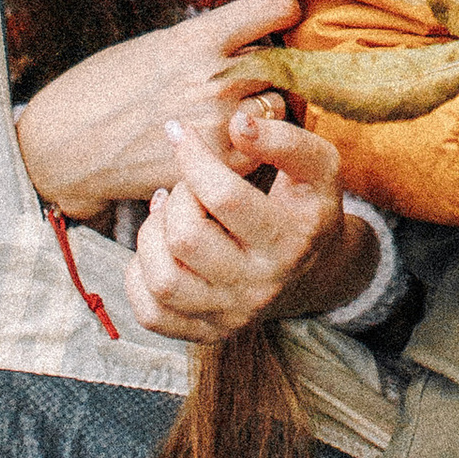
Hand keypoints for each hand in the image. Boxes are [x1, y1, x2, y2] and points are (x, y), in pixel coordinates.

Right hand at [15, 0, 295, 216]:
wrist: (63, 149)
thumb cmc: (103, 89)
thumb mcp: (155, 45)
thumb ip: (207, 41)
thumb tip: (254, 34)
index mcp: (198, 37)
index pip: (276, 7)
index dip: (281, 13)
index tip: (275, 22)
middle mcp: (215, 77)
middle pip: (283, 59)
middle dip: (273, 65)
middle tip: (251, 75)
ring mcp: (219, 123)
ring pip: (278, 105)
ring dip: (264, 108)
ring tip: (231, 112)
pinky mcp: (216, 164)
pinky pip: (262, 148)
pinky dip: (251, 145)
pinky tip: (224, 142)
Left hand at [124, 116, 376, 341]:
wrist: (312, 268)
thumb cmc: (304, 206)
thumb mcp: (317, 168)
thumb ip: (284, 138)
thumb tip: (237, 124)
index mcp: (292, 240)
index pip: (225, 198)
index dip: (194, 158)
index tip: (181, 132)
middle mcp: (262, 285)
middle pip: (186, 238)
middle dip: (177, 197)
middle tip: (189, 185)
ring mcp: (231, 314)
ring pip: (163, 279)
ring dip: (153, 234)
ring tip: (168, 214)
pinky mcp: (205, 332)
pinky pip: (150, 312)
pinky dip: (141, 274)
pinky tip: (161, 248)